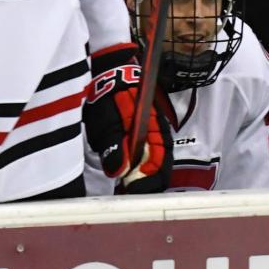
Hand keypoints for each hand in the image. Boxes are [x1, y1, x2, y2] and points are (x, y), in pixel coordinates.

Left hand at [84, 45, 171, 192]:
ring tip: (128, 190)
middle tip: (128, 197)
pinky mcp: (147, 134)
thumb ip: (113, 144)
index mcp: (152, 130)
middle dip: (148, 186)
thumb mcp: (106, 119)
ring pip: (157, 165)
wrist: (112, 71)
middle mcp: (158, 134)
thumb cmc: (108, 94)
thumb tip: (120, 171)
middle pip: (162, 169)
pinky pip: (151, 157)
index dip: (147, 183)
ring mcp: (154, 134)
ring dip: (145, 180)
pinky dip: (142, 170)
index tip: (131, 194)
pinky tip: (129, 176)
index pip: (159, 165)